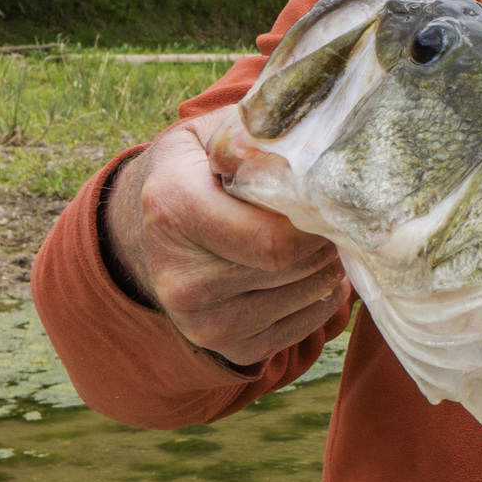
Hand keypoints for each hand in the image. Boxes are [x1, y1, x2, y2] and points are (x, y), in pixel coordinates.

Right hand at [104, 107, 346, 366]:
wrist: (153, 225)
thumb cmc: (202, 168)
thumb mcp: (219, 132)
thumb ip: (262, 135)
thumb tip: (318, 146)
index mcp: (172, 208)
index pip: (275, 240)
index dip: (318, 221)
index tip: (328, 198)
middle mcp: (178, 276)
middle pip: (293, 268)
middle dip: (324, 238)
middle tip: (327, 215)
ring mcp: (198, 321)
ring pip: (304, 296)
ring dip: (325, 267)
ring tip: (312, 240)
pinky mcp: (224, 348)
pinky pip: (301, 328)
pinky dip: (319, 298)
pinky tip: (305, 271)